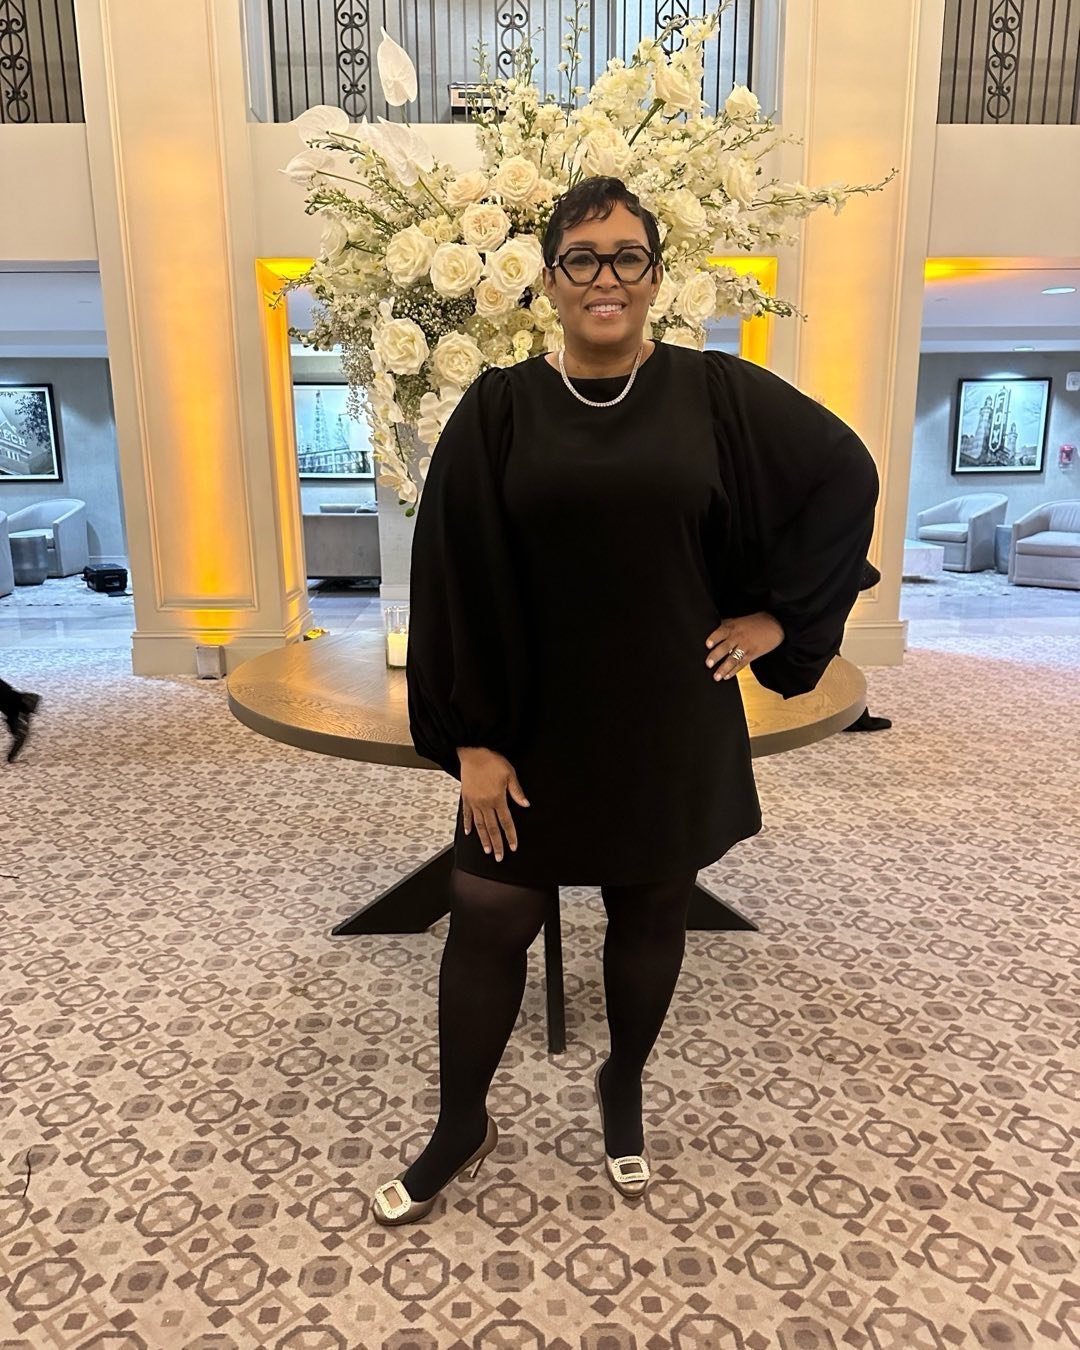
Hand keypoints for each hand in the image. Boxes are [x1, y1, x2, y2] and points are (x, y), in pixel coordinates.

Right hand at [457, 747, 529, 861]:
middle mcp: (485, 803)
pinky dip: (469, 825)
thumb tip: (525, 804)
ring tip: (487, 850)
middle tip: (499, 857)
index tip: (513, 847)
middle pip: (492, 828)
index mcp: (497, 798)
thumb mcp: (510, 774)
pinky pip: (467, 815)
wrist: (473, 751)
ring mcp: (474, 802)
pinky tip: (470, 833)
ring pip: (480, 825)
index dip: (510, 836)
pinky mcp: (466, 798)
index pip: (506, 822)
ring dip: (484, 839)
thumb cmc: (492, 761)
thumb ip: (517, 791)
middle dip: (497, 844)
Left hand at [704, 612, 784, 680]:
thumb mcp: (738, 620)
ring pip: (733, 659)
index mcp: (732, 627)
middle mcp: (738, 637)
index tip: (707, 645)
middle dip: (716, 656)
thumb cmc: (754, 622)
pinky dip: (734, 671)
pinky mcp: (752, 654)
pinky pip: (742, 664)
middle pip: (725, 647)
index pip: (721, 632)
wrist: (774, 625)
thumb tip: (711, 632)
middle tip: (708, 664)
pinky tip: (727, 676)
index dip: (714, 638)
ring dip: (724, 668)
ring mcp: (745, 646)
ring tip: (716, 677)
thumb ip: (725, 626)